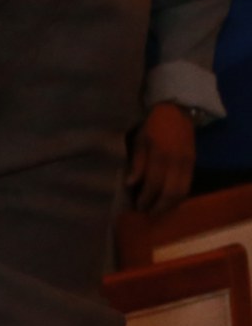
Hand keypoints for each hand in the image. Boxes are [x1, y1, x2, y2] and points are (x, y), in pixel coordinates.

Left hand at [127, 102, 195, 218]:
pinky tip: (168, 201)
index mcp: (160, 154)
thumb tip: (130, 184)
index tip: (137, 207)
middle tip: (147, 213)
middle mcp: (176, 162)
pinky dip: (178, 197)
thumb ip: (137, 163)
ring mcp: (188, 164)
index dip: (146, 198)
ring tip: (157, 210)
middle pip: (171, 192)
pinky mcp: (194, 165)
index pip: (154, 184)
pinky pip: (188, 186)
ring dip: (170, 205)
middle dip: (159, 206)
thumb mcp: (139, 140)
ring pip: (182, 192)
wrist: (176, 112)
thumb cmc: (152, 125)